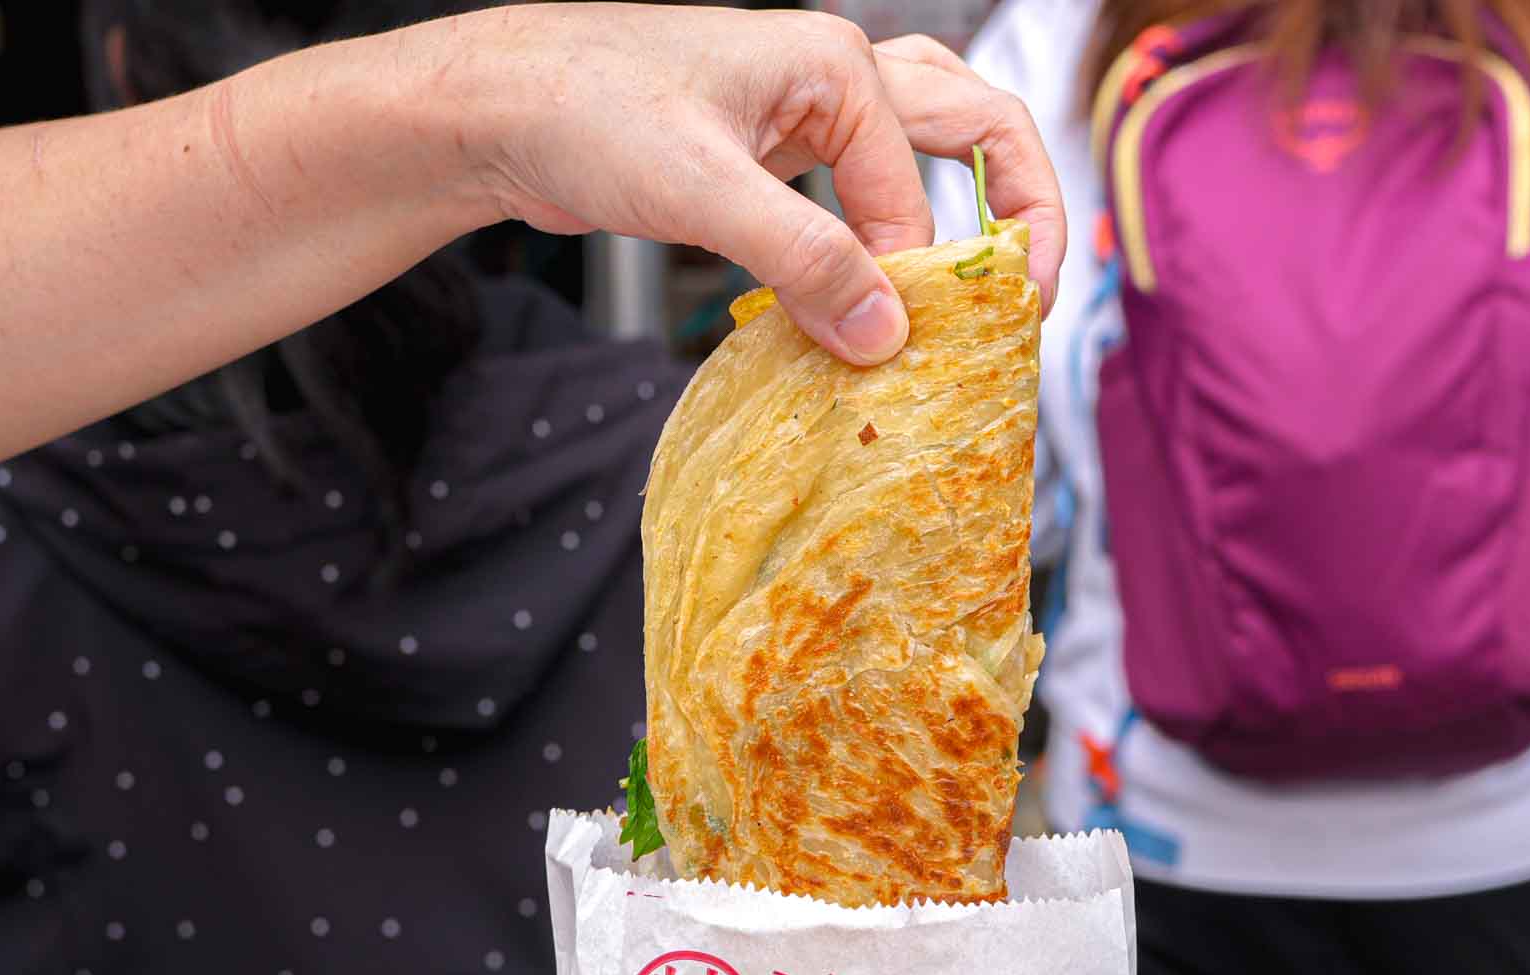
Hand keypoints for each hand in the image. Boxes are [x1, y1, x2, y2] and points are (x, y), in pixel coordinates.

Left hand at [445, 5, 1064, 363]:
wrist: (500, 108)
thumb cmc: (585, 115)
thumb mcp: (702, 193)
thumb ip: (804, 262)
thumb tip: (888, 338)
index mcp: (836, 66)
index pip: (922, 193)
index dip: (921, 282)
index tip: (899, 353)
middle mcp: (837, 77)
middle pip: (975, 132)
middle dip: (1015, 216)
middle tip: (1030, 304)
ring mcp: (807, 112)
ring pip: (928, 148)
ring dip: (964, 210)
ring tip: (987, 286)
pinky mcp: (774, 152)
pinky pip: (865, 189)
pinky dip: (890, 235)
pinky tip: (881, 285)